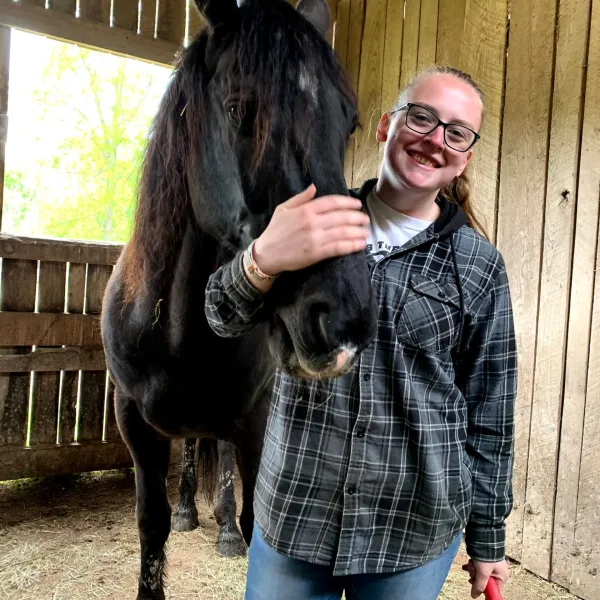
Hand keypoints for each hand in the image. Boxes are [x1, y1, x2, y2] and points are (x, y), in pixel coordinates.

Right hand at [252, 184, 369, 275]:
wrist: (266, 254)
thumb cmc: (275, 231)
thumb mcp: (283, 209)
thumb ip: (300, 198)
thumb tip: (314, 187)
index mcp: (305, 210)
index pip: (332, 202)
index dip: (348, 202)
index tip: (357, 205)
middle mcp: (311, 222)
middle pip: (341, 217)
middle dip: (357, 217)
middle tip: (366, 219)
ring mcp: (314, 238)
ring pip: (342, 232)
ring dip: (357, 231)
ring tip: (366, 232)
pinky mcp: (315, 253)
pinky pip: (338, 248)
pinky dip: (351, 245)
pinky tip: (360, 244)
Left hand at [462, 558, 508, 597]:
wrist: (483, 538)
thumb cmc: (486, 556)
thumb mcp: (482, 573)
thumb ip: (479, 586)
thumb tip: (474, 596)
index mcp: (502, 576)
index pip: (493, 589)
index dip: (484, 589)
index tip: (475, 587)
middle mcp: (498, 572)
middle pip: (485, 581)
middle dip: (476, 577)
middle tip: (472, 573)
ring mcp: (491, 565)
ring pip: (480, 573)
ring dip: (473, 570)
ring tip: (470, 565)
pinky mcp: (485, 559)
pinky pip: (478, 566)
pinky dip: (473, 565)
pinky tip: (469, 563)